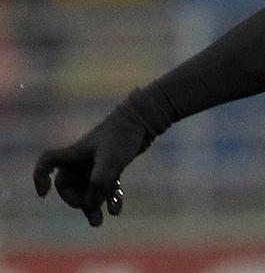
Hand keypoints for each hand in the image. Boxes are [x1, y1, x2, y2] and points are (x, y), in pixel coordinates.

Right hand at [33, 95, 153, 225]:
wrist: (144, 121)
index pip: (46, 163)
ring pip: (88, 190)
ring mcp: (96, 164)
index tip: (44, 193)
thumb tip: (89, 205)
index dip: (39, 177)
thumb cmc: (122, 137)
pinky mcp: (111, 166)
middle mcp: (81, 160)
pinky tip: (115, 210)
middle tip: (90, 208)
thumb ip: (98, 184)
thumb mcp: (110, 162)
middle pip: (68, 187)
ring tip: (97, 223)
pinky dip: (109, 198)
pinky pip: (105, 187)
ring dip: (92, 205)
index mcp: (73, 154)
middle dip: (78, 201)